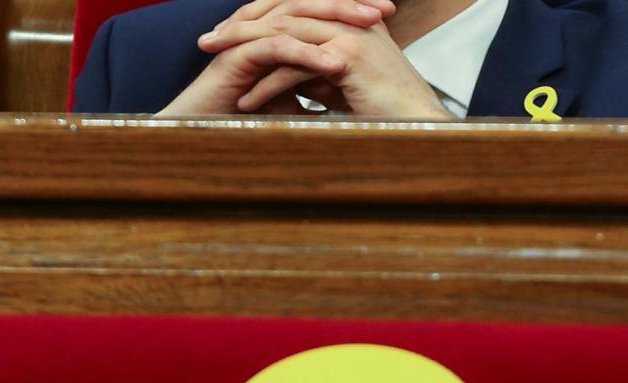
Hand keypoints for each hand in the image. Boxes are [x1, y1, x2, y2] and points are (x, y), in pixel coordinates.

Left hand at [198, 1, 450, 118]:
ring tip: (214, 62)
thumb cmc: (384, 109)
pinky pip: (293, 65)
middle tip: (208, 41)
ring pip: (282, 33)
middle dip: (241, 25)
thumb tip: (283, 73)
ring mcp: (349, 32)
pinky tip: (246, 100)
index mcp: (348, 17)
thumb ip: (314, 69)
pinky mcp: (346, 56)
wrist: (419, 125)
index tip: (226, 34)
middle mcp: (349, 17)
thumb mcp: (341, 82)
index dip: (257, 16)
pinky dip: (266, 84)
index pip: (292, 5)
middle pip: (282, 11)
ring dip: (242, 47)